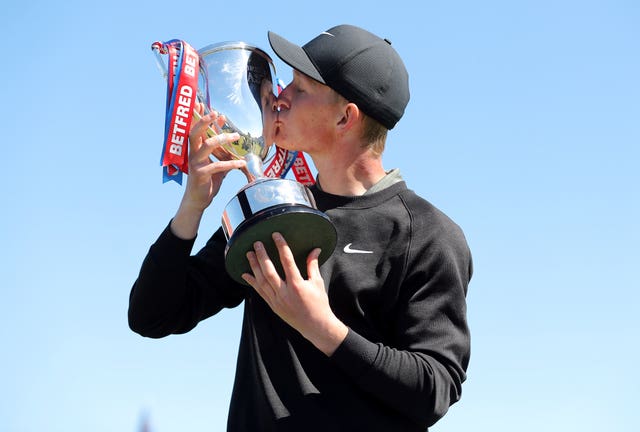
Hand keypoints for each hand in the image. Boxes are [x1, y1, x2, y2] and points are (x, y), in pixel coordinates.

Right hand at [170, 106, 245, 238]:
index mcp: (194, 150)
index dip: (197, 117)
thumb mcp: (214, 161)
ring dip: (223, 139)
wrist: (198, 200)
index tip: (202, 104)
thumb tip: (229, 134)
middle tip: (215, 114)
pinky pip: (217, 166)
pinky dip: (231, 164)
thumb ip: (220, 148)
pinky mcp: (201, 174)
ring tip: (236, 136)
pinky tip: (242, 163)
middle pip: (195, 133)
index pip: (194, 129)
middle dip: (204, 122)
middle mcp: (192, 154)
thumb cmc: (207, 179)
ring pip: (207, 145)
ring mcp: (195, 164)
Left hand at [242, 232, 347, 355]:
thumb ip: (313, 265)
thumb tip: (315, 249)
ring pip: (262, 281)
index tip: (276, 236)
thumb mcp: (318, 283)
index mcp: (297, 285)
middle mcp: (285, 293)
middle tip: (257, 243)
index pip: (287, 261)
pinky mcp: (273, 306)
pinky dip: (252, 282)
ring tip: (249, 254)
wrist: (315, 326)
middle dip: (262, 256)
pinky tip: (245, 273)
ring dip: (254, 266)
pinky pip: (260, 292)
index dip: (281, 246)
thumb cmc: (319, 304)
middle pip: (269, 271)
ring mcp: (277, 300)